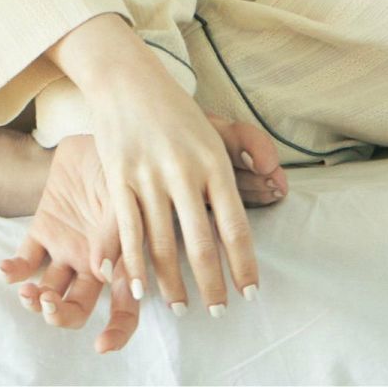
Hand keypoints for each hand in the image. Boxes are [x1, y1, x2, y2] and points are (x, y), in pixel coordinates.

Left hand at [0, 133, 146, 353]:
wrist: (95, 129)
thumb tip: (106, 276)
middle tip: (49, 306)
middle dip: (64, 317)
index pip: (126, 308)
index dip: (118, 331)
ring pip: (52, 290)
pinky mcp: (42, 230)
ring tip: (29, 292)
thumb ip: (118, 233)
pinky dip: (14, 272)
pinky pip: (26, 260)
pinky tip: (5, 272)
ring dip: (38, 300)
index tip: (102, 345)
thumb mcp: (124, 192)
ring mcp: (66, 247)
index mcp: (122, 257)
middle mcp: (93, 260)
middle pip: (80, 306)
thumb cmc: (121, 160)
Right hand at [84, 58, 262, 315]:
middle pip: (200, 243)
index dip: (242, 265)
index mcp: (213, 160)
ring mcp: (148, 175)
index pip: (234, 226)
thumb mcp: (212, 131)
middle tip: (218, 310)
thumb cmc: (174, 108)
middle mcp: (183, 170)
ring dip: (172, 283)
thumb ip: (234, 163)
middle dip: (211, 284)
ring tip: (180, 308)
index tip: (248, 293)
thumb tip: (269, 184)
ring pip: (162, 244)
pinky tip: (138, 289)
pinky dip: (133, 265)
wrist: (125, 77)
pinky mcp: (118, 177)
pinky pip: (128, 230)